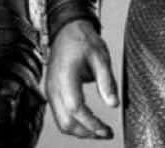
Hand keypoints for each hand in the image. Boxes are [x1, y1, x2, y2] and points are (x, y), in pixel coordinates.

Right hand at [47, 19, 117, 138]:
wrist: (67, 30)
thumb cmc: (83, 40)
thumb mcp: (101, 57)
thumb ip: (107, 82)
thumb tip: (114, 104)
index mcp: (65, 78)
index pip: (76, 109)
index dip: (92, 123)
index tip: (106, 130)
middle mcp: (54, 88)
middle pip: (66, 122)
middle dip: (87, 132)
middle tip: (106, 133)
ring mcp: (51, 91)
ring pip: (62, 122)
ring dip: (81, 131)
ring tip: (100, 131)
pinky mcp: (52, 93)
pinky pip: (60, 115)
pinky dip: (74, 123)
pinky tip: (89, 122)